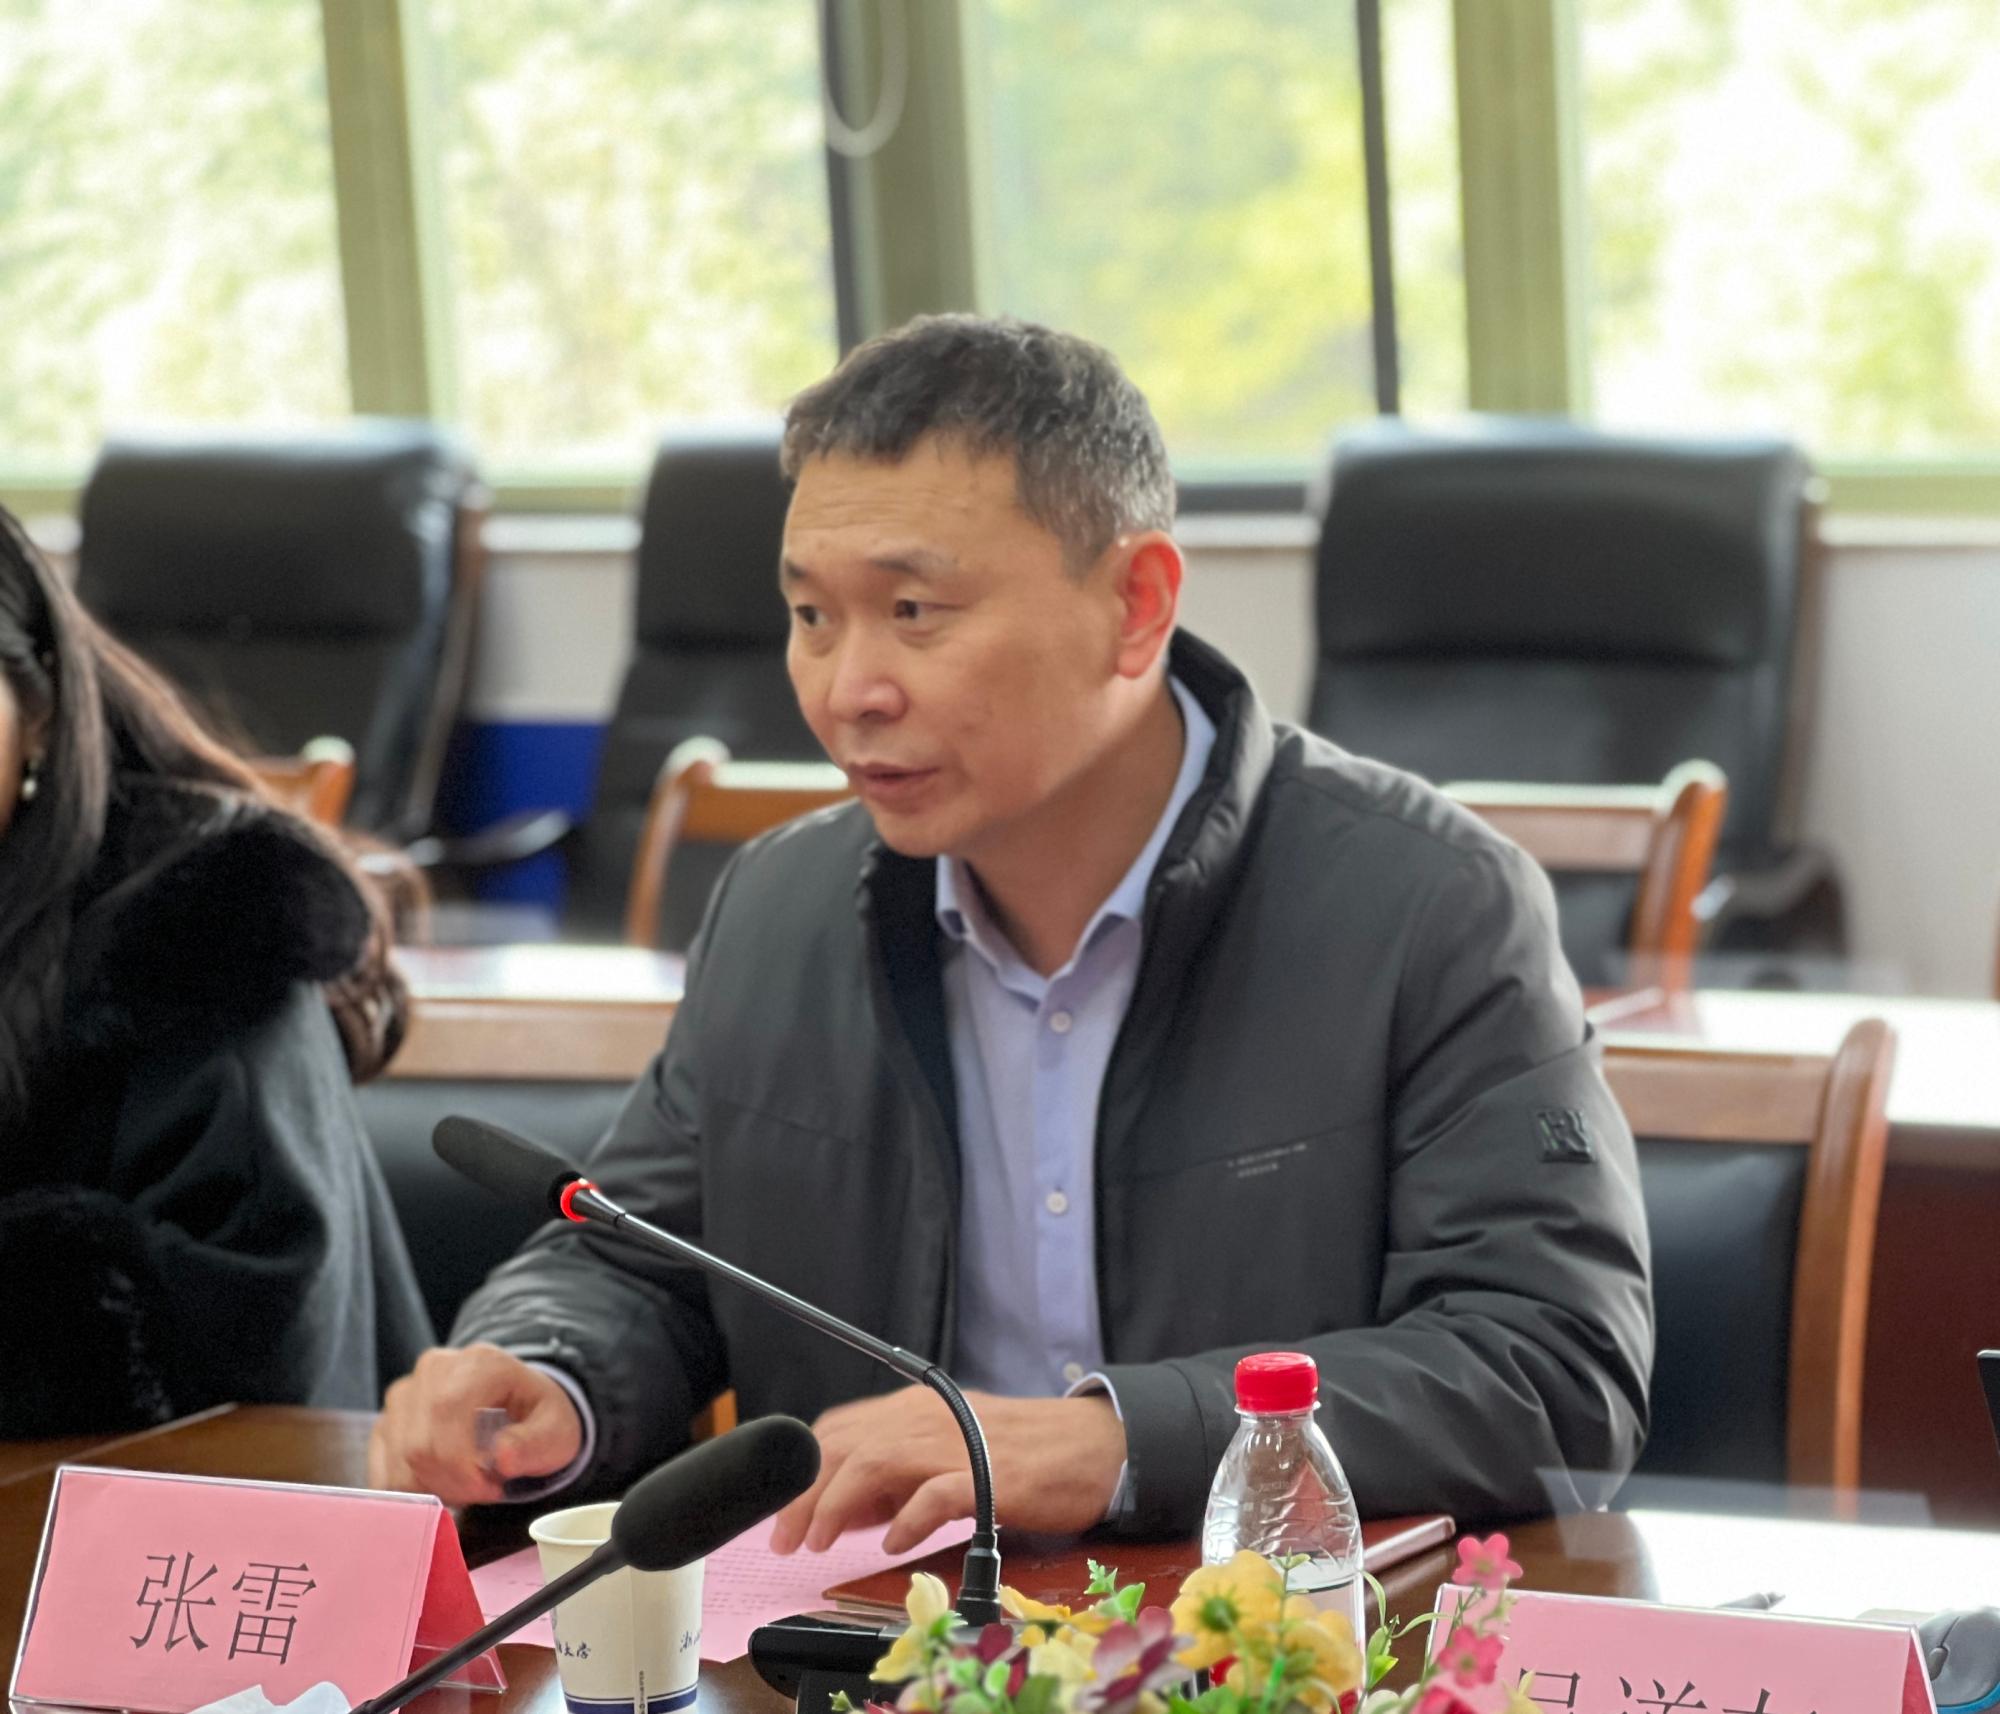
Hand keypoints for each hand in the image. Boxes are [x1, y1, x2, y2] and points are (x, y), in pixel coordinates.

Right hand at [368, 1344, 583, 1503]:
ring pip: (397, 1463)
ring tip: (468, 1484)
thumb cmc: (538, 1418)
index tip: (491, 1489)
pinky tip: (443, 1485)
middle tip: (484, 1489)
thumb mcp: (557, 1430)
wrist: (519, 1407)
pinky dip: (412, 1492)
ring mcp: (404, 1394)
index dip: (460, 1464)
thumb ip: (536, 1443)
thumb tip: (503, 1457)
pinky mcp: (387, 1422)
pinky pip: (382, 1472)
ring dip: (433, 1489)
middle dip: (451, 1484)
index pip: (445, 1412)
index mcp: (479, 1362)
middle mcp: (434, 1368)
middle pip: (418, 1444)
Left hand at [768, 1387, 1126, 1555]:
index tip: (783, 1518)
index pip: (836, 1430)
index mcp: (913, 1407)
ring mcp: (959, 1442)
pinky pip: (937, 1493)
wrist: (1092, 1445)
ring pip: (877, 1462)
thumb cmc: (1019, 1453)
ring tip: (822, 1542)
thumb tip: (841, 1512)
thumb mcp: (944, 1452)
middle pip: (845, 1446)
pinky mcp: (992, 1475)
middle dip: (805, 1495)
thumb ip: (893, 1476)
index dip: (801, 1473)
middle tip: (786, 1540)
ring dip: (839, 1504)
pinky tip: (893, 1543)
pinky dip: (907, 1518)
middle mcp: (927, 1415)